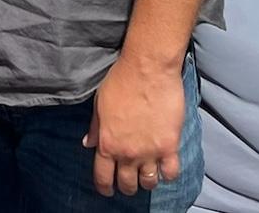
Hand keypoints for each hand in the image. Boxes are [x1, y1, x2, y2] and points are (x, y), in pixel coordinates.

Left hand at [83, 57, 184, 197]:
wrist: (147, 68)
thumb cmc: (120, 81)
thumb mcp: (99, 103)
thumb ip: (94, 127)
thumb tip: (87, 144)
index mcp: (107, 143)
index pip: (103, 178)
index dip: (104, 188)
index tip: (108, 190)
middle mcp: (127, 153)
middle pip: (127, 184)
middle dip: (126, 185)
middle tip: (129, 179)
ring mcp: (149, 152)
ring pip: (148, 183)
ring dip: (146, 181)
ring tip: (147, 173)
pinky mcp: (169, 146)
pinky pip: (170, 173)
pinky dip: (167, 174)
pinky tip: (165, 166)